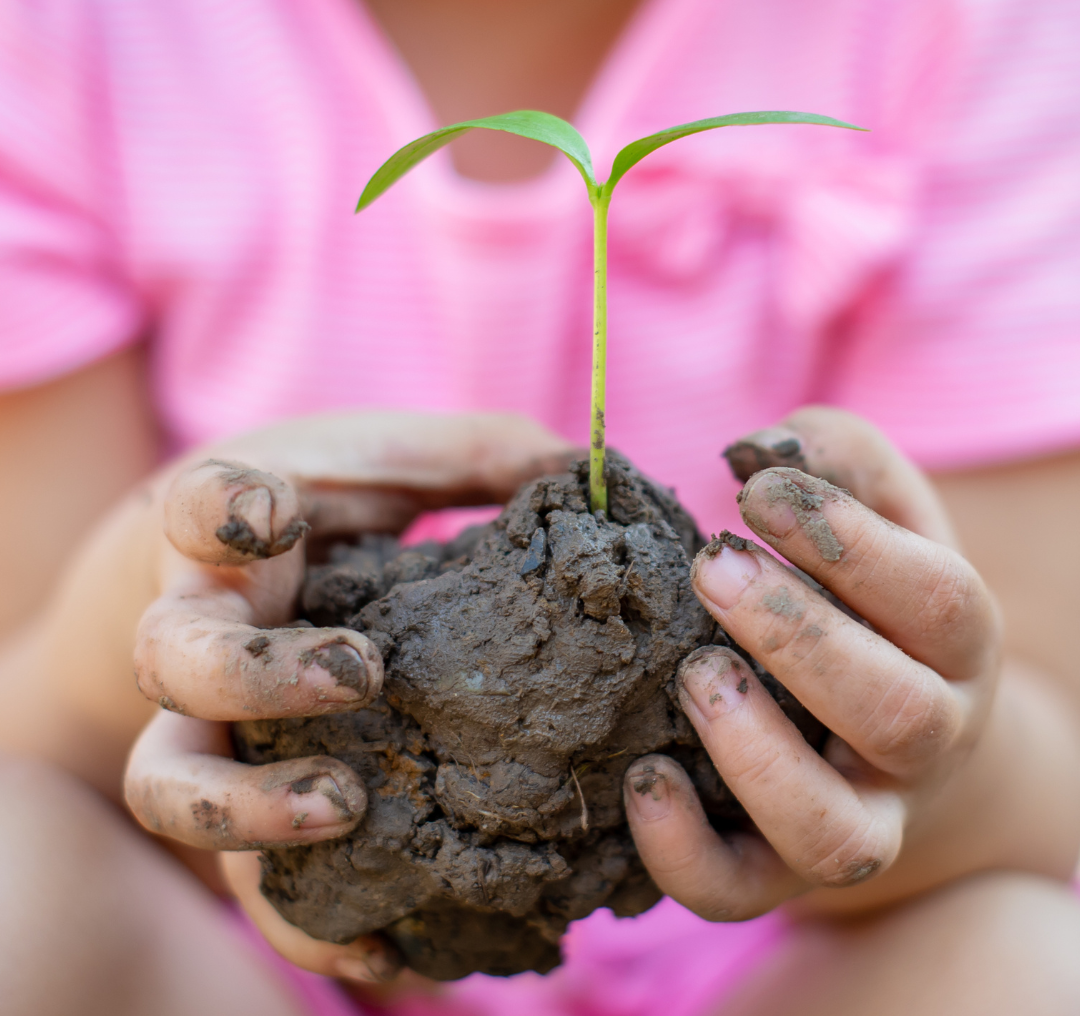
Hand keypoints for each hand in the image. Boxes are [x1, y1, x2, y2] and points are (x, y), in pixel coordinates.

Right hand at [119, 411, 570, 980]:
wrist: (235, 577)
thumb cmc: (325, 507)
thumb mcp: (393, 465)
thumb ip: (478, 457)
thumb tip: (590, 471)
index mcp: (238, 532)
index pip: (195, 505)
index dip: (221, 508)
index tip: (272, 511)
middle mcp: (204, 624)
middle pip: (173, 659)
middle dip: (255, 674)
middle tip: (359, 677)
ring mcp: (213, 717)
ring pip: (172, 784)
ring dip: (253, 814)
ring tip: (350, 814)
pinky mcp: (247, 793)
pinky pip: (251, 876)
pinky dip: (309, 926)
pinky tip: (395, 957)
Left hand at [623, 406, 1006, 918]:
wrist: (888, 727)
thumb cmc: (867, 597)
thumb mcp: (877, 516)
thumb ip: (839, 461)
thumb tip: (760, 446)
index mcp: (953, 644)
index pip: (936, 599)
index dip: (846, 539)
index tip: (754, 490)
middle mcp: (924, 741)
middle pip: (895, 713)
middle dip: (796, 634)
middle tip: (711, 566)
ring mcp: (859, 817)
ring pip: (833, 832)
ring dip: (755, 754)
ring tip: (692, 674)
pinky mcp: (782, 869)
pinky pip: (742, 893)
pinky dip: (684, 853)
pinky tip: (643, 775)